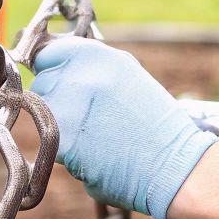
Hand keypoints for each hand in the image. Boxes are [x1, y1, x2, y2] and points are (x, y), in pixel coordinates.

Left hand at [30, 36, 217, 218]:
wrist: (175, 164)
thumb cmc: (155, 125)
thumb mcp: (126, 77)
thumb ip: (90, 70)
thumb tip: (57, 71)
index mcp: (95, 55)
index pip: (46, 54)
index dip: (52, 71)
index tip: (61, 84)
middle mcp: (78, 75)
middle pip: (43, 85)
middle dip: (56, 101)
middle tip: (89, 119)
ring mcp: (67, 106)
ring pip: (43, 117)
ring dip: (60, 128)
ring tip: (96, 138)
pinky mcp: (61, 140)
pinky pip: (50, 145)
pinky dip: (68, 154)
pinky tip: (95, 156)